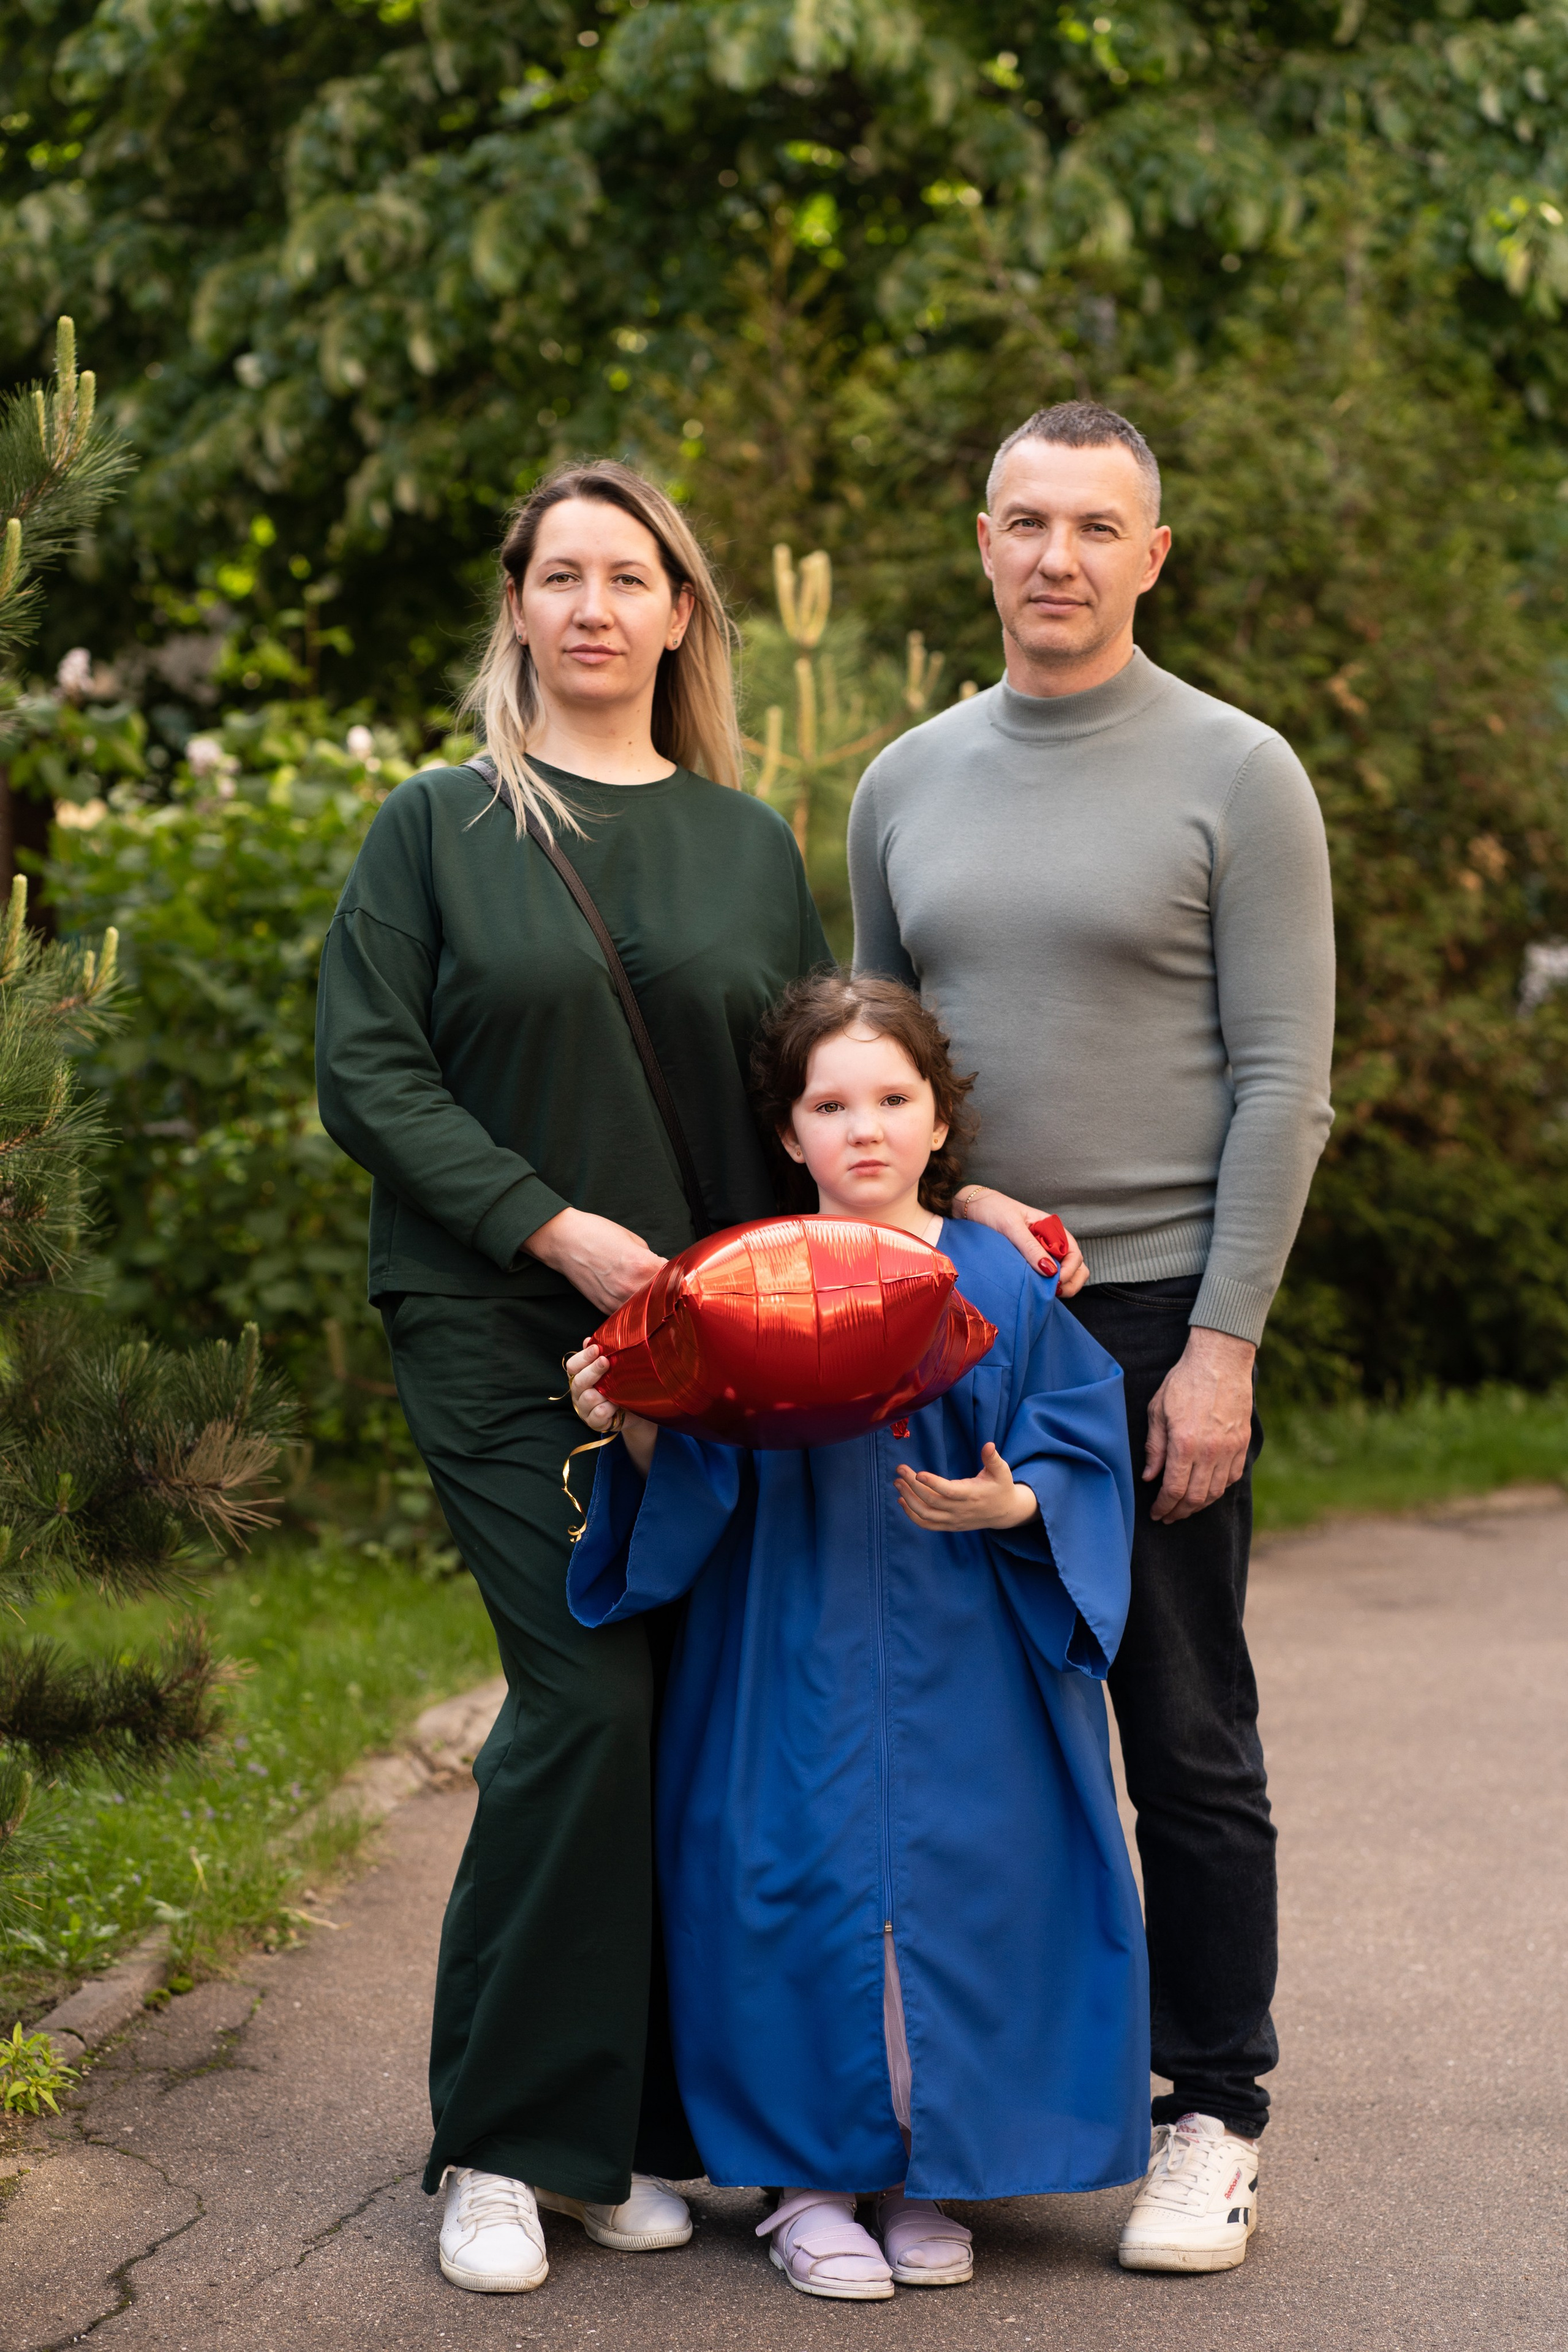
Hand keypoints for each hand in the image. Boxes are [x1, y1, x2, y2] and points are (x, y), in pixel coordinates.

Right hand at [525, 1206, 666, 1313]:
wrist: (564, 1241)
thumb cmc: (597, 1234)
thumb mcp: (634, 1240)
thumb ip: (650, 1259)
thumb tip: (660, 1271)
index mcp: (643, 1265)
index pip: (675, 1279)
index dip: (680, 1277)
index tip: (682, 1275)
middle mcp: (632, 1287)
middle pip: (665, 1298)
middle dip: (670, 1293)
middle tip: (674, 1289)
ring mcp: (617, 1301)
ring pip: (647, 1312)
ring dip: (654, 1306)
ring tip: (658, 1299)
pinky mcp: (605, 1308)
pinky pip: (628, 1315)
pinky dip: (636, 1311)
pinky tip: (639, 1303)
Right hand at [567, 1342, 655, 1473]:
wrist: (637, 1409)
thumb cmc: (622, 1385)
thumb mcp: (615, 1368)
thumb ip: (601, 1354)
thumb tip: (588, 1340)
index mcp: (580, 1377)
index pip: (572, 1366)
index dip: (583, 1357)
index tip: (597, 1349)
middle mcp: (579, 1393)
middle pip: (578, 1382)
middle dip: (593, 1371)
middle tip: (606, 1362)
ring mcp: (585, 1410)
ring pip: (588, 1399)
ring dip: (605, 1393)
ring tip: (617, 1389)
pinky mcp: (595, 1423)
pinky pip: (598, 1415)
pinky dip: (608, 1409)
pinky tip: (617, 1406)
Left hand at [894, 1442, 1038, 1531]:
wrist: (1004, 1512)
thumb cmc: (1001, 1487)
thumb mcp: (1001, 1471)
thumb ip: (992, 1458)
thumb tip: (988, 1445)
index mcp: (972, 1494)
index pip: (949, 1491)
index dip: (933, 1483)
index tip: (918, 1473)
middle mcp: (960, 1510)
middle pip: (931, 1501)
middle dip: (912, 1486)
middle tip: (900, 1470)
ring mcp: (953, 1520)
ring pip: (925, 1515)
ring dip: (908, 1500)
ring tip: (897, 1483)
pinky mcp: (949, 1526)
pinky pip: (927, 1525)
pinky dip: (912, 1515)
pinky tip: (902, 1501)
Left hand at [955, 1187, 1087, 1297]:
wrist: (971, 1208)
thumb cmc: (993, 1209)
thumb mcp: (1012, 1226)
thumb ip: (1030, 1247)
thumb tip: (1050, 1271)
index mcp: (1052, 1229)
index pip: (1074, 1253)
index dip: (1070, 1270)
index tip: (1055, 1281)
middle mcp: (1050, 1242)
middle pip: (1075, 1266)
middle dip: (1070, 1282)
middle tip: (1054, 1292)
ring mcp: (1040, 1253)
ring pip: (1062, 1274)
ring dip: (1060, 1285)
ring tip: (1045, 1291)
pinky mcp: (1027, 1262)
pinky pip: (1043, 1276)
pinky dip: (1045, 1285)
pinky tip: (1034, 1288)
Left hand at [1144, 1325, 1255, 1521]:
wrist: (1220, 1361)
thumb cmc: (1184, 1382)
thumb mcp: (1158, 1411)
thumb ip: (1154, 1447)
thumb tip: (1150, 1477)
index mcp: (1185, 1444)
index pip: (1174, 1489)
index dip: (1164, 1507)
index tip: (1156, 1513)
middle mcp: (1210, 1451)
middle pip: (1196, 1498)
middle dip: (1179, 1512)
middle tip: (1168, 1516)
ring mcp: (1230, 1449)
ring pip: (1216, 1492)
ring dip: (1199, 1505)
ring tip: (1185, 1507)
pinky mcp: (1243, 1444)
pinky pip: (1232, 1477)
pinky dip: (1218, 1489)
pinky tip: (1207, 1489)